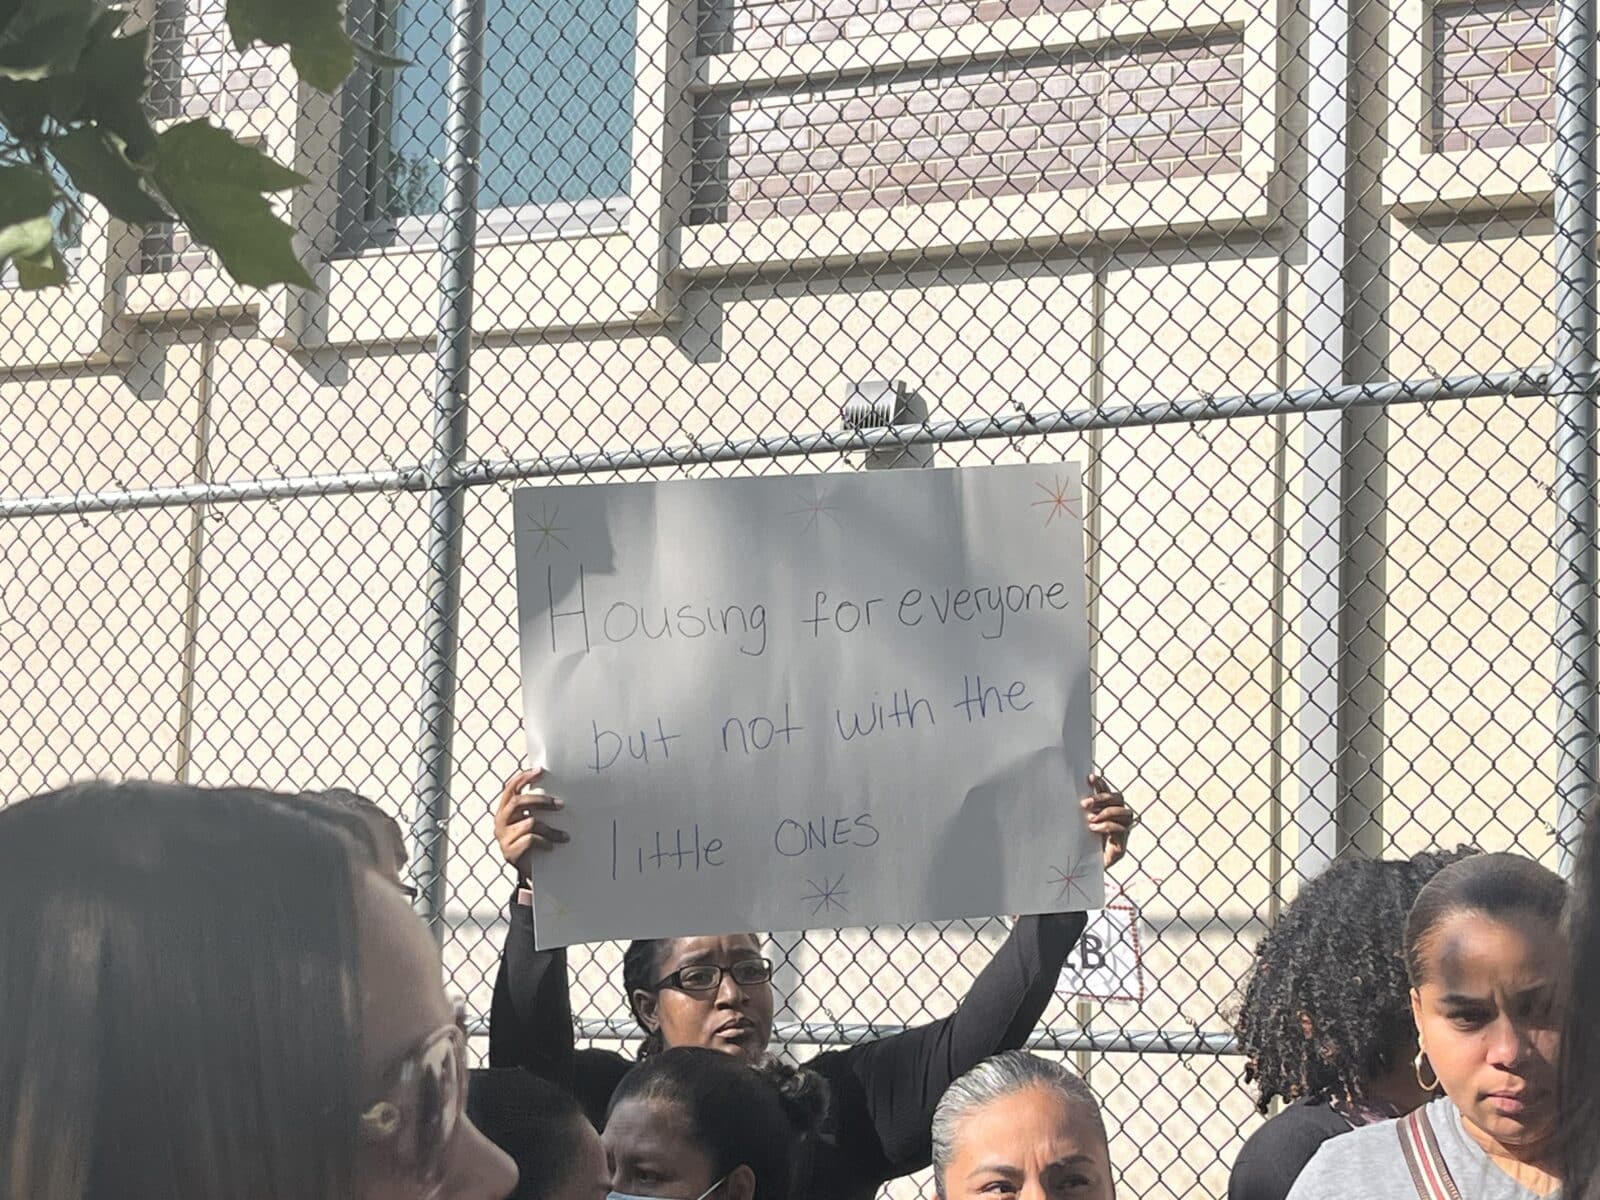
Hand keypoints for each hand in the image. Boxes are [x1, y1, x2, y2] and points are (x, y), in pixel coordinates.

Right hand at [494, 767, 567, 881]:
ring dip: (550, 829)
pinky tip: (551, 847)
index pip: (511, 788)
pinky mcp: (509, 852)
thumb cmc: (533, 843)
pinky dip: (545, 842)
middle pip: (519, 802)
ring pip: (530, 823)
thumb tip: (558, 795)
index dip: (523, 778)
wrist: (528, 872)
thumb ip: (536, 809)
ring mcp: (503, 837)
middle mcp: (500, 821)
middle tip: (561, 805)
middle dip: (541, 801)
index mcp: (505, 810)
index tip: (540, 771)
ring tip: (564, 836)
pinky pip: (530, 840)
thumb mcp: (531, 823)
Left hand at [1081, 773, 1134, 868]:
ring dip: (1106, 812)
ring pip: (1123, 812)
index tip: (1089, 778)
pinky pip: (1121, 829)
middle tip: (1084, 804)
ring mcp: (1123, 829)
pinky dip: (1107, 826)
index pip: (1108, 791)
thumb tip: (1067, 795)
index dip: (1101, 784)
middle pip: (1118, 798)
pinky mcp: (1122, 843)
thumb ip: (1080, 813)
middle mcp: (1119, 817)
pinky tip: (1093, 828)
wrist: (1086, 869)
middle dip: (1102, 798)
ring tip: (1090, 819)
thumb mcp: (1079, 826)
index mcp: (1108, 810)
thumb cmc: (1081, 845)